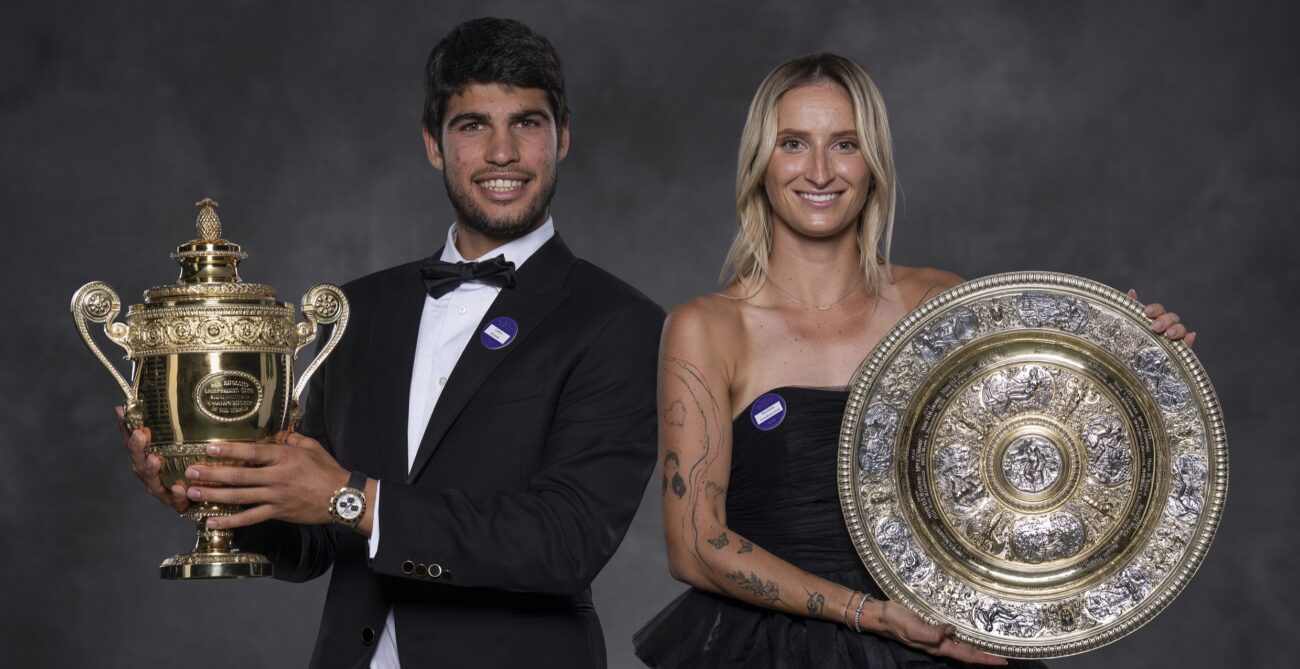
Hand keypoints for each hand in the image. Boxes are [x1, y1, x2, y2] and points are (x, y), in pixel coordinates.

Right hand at [117, 406, 189, 512]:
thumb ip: (171, 428)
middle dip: (137, 448)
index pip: (133, 442)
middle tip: (139, 435)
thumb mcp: (182, 446)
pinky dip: (175, 494)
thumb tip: (163, 402)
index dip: (126, 427)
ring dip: (151, 470)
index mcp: (147, 459)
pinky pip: (175, 500)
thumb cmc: (188, 469)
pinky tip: (177, 487)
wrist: (204, 500)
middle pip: (138, 461)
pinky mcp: (176, 504)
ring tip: (154, 460)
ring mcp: (162, 490)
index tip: (123, 411)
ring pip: (152, 481)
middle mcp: (150, 475)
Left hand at [183, 433, 349, 529]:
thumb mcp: (311, 447)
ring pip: (239, 496)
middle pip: (239, 475)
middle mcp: (277, 477)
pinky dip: (230, 521)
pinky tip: (213, 522)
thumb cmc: (327, 470)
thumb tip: (275, 434)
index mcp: (284, 457)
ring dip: (214, 495)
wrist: (342, 498)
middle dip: (212, 474)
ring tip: (193, 494)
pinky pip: (250, 518)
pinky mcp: (277, 512)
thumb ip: (291, 439)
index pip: (252, 452)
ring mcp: (275, 496)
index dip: (229, 450)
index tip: (209, 449)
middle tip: (190, 472)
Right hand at [876, 599, 1006, 665]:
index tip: (1003, 661)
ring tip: (992, 647)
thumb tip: (952, 630)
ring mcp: (935, 636)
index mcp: (937, 646)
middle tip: (1004, 657)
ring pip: (962, 645)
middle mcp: (939, 644)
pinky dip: (965, 636)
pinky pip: (953, 635)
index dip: (985, 659)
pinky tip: (968, 632)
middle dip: (985, 657)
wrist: (881, 615)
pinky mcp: (931, 627)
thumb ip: (931, 632)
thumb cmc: (896, 621)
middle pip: (967, 653)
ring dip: (977, 648)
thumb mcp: (912, 628)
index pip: (966, 655)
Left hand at [1128, 289, 1195, 347]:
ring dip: (1177, 329)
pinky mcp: (1179, 352)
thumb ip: (1130, 310)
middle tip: (1156, 327)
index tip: (1147, 312)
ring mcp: (1173, 340)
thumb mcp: (1127, 326)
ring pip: (1181, 330)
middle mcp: (1165, 328)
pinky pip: (1187, 345)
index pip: (1158, 310)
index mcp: (1153, 320)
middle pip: (1171, 318)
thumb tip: (1132, 291)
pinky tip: (1190, 337)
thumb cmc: (1131, 343)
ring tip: (1170, 334)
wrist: (1132, 365)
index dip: (1155, 309)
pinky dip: (1189, 340)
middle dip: (1166, 320)